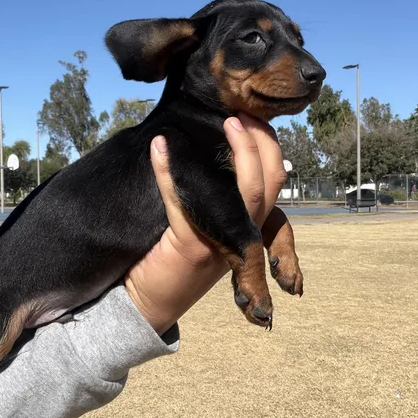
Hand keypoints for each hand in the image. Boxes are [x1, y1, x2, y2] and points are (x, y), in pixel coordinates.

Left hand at [124, 112, 285, 333]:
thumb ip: (210, 195)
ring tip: (226, 121)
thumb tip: (201, 145)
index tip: (251, 118)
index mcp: (247, 228)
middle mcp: (243, 237)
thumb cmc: (166, 260)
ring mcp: (223, 244)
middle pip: (271, 185)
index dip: (269, 149)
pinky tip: (158, 146)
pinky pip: (185, 201)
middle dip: (261, 144)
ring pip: (249, 193)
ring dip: (240, 151)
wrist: (143, 302)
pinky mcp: (194, 248)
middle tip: (239, 115)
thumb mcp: (199, 224)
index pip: (275, 185)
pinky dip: (168, 170)